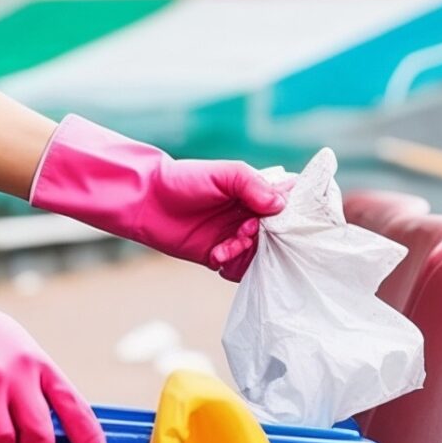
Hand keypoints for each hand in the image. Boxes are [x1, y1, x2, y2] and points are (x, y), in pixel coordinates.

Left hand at [29, 115, 291, 280]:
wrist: (147, 203)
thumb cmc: (185, 181)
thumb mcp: (224, 174)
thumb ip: (253, 186)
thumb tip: (280, 205)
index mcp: (256, 191)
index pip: (290, 201)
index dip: (294, 210)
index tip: (288, 216)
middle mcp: (250, 215)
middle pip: (280, 232)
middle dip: (269, 235)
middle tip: (248, 229)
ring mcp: (236, 236)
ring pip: (262, 252)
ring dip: (250, 250)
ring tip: (230, 242)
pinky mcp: (221, 255)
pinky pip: (240, 268)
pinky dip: (233, 263)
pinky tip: (217, 254)